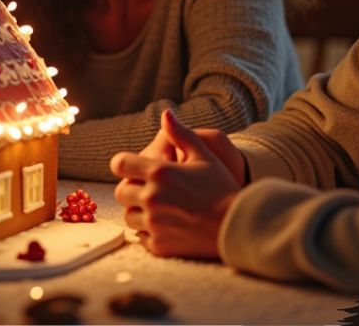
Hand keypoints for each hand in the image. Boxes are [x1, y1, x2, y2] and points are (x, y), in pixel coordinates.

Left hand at [111, 111, 241, 259]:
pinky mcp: (159, 245)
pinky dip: (149, 232)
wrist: (238, 226)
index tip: (133, 168)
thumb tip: (166, 114)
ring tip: (159, 209)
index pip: (120, 164)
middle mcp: (151, 197)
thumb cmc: (223, 188)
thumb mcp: (204, 156)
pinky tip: (165, 226)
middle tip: (148, 190)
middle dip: (131, 189)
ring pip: (129, 216)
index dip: (125, 164)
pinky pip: (141, 237)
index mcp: (159, 173)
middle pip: (121, 192)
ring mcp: (154, 223)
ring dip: (138, 211)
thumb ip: (181, 134)